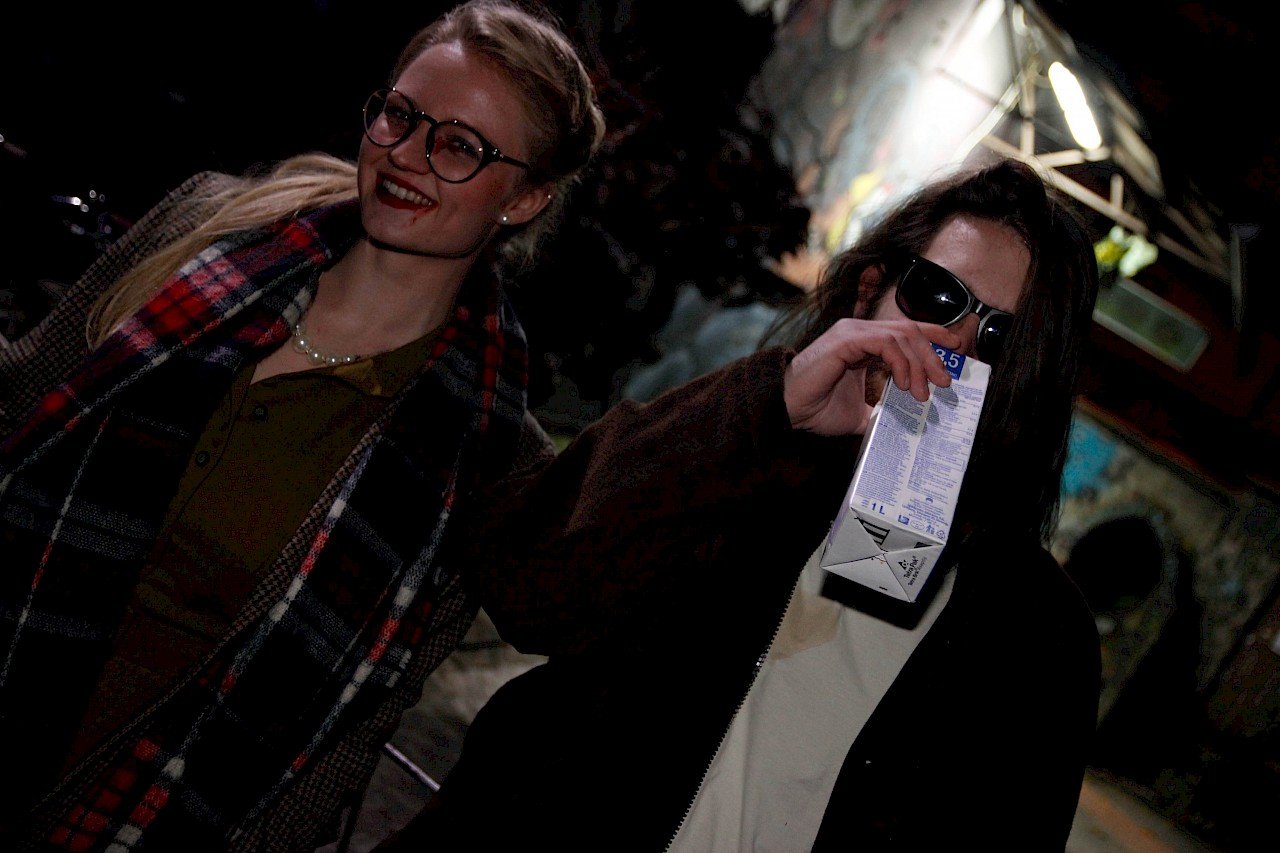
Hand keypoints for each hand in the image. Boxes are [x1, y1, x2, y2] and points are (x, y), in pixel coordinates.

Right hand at [783, 318, 962, 435]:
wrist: (790, 410)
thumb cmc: (817, 409)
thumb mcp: (859, 414)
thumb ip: (881, 412)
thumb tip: (903, 425)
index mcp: (864, 343)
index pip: (906, 331)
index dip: (934, 336)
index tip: (956, 349)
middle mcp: (860, 332)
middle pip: (910, 330)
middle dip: (933, 355)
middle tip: (945, 381)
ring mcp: (853, 333)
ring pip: (902, 334)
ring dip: (919, 364)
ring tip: (923, 392)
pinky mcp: (847, 339)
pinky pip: (885, 342)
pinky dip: (901, 362)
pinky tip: (904, 383)